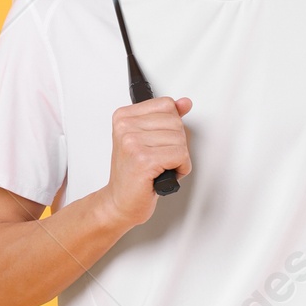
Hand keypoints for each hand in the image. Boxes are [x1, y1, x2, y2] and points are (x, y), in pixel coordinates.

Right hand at [104, 96, 191, 226]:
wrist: (121, 202)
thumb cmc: (133, 174)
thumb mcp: (148, 139)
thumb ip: (167, 118)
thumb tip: (184, 103)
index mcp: (124, 117)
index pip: (166, 105)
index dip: (171, 127)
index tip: (157, 142)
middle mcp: (125, 127)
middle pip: (176, 122)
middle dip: (176, 144)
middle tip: (158, 159)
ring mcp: (133, 142)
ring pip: (180, 140)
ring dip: (178, 158)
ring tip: (159, 167)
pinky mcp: (144, 159)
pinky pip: (181, 155)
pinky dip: (180, 168)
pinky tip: (164, 174)